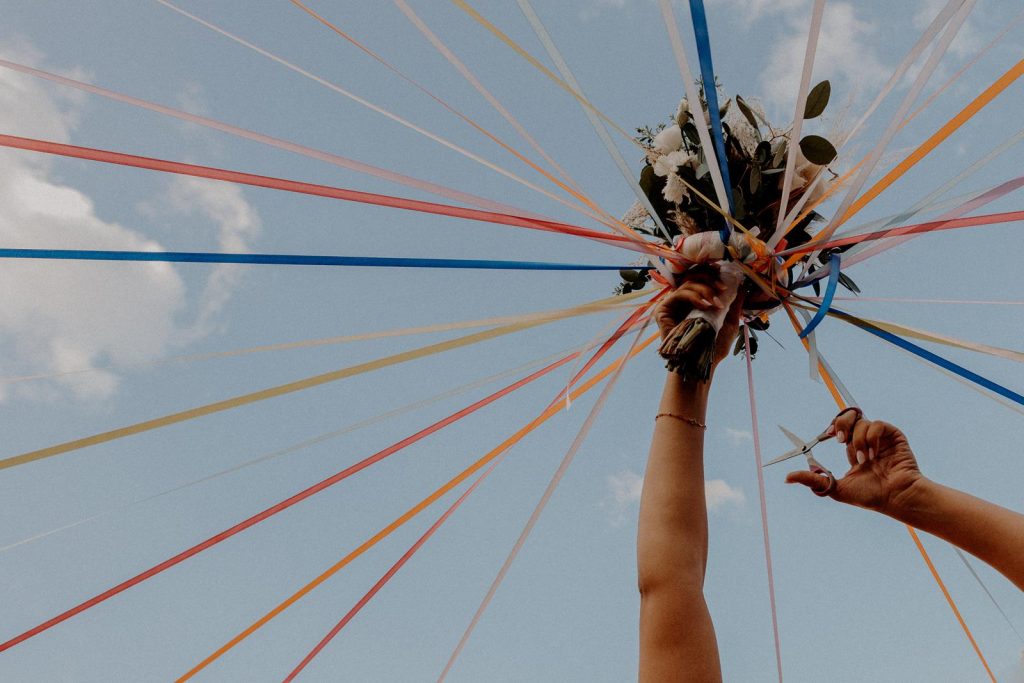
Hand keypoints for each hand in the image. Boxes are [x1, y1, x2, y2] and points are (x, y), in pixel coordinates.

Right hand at [655, 266, 746, 368]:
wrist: (699, 365)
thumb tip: (742, 286)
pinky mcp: (663, 309)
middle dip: (711, 279)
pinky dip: (694, 296)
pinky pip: (679, 293)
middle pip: (694, 277)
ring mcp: (671, 304)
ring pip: (687, 283)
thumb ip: (734, 304)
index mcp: (695, 302)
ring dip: (705, 289)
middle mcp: (682, 301)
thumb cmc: (713, 348)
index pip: (701, 280)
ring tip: (716, 304)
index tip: (727, 277)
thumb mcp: (729, 323)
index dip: (712, 274)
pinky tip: (705, 306)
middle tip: (723, 289)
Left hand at [785, 409, 924, 515]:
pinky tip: (874, 454)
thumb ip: (813, 480)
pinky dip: (872, 438)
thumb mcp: (837, 488)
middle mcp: (865, 441)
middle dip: (841, 423)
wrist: (895, 497)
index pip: (839, 429)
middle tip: (839, 439)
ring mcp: (879, 438)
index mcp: (852, 450)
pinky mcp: (893, 436)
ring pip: (861, 422)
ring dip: (859, 441)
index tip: (828, 434)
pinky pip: (877, 424)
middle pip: (849, 417)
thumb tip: (787, 477)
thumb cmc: (870, 496)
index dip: (833, 427)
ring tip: (864, 460)